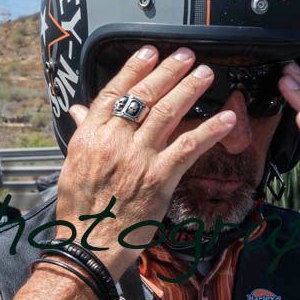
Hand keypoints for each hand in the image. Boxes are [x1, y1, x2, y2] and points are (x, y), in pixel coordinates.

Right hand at [57, 46, 237, 277]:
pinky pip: (189, 147)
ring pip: (168, 114)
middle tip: (186, 56)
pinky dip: (211, 131)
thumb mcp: (72, 165)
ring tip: (206, 75)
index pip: (113, 93)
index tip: (149, 52)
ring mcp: (138, 159)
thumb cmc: (79, 210)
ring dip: (190, 90)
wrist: (88, 246)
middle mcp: (113, 142)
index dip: (134, 69)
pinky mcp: (159, 179)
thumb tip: (78, 110)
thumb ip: (81, 133)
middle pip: (144, 96)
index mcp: (90, 136)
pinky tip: (227, 119)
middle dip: (168, 72)